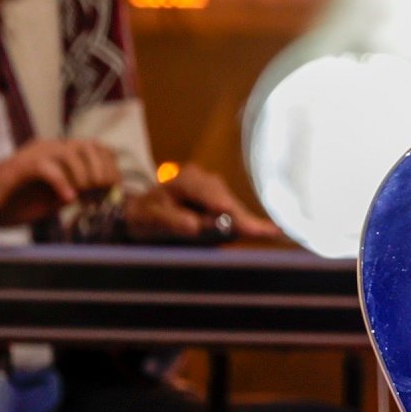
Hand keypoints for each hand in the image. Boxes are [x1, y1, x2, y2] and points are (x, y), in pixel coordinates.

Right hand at [0, 138, 119, 225]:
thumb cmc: (13, 205)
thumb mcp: (53, 200)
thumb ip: (76, 193)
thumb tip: (103, 193)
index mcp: (59, 154)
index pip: (97, 148)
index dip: (111, 167)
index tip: (115, 189)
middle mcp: (48, 148)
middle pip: (90, 146)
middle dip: (102, 170)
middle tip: (102, 192)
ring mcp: (33, 154)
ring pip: (72, 152)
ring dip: (85, 174)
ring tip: (84, 195)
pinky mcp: (18, 167)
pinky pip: (47, 168)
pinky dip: (62, 183)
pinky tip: (67, 199)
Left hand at [123, 164, 280, 242]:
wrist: (139, 210)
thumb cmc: (143, 214)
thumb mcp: (149, 219)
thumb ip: (171, 221)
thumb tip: (194, 226)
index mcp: (186, 180)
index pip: (212, 196)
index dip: (231, 211)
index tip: (248, 223)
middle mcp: (204, 178)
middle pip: (228, 201)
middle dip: (243, 219)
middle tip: (271, 233)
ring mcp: (213, 186)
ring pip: (232, 206)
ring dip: (244, 221)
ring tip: (267, 233)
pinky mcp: (218, 196)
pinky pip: (232, 210)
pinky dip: (243, 221)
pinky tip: (265, 229)